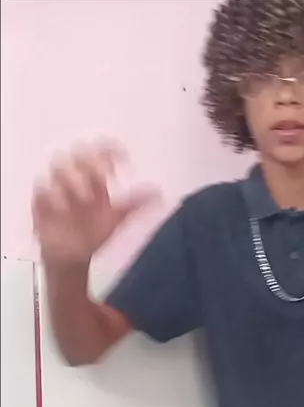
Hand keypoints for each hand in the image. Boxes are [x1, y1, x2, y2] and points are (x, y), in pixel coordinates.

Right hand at [32, 142, 157, 266]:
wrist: (72, 257)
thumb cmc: (92, 234)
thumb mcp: (116, 220)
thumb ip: (134, 205)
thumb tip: (158, 193)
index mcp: (95, 179)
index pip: (100, 153)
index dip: (110, 149)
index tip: (123, 156)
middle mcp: (77, 178)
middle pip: (80, 154)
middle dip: (91, 160)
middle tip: (103, 175)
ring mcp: (58, 188)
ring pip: (59, 165)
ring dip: (73, 176)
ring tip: (85, 196)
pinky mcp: (42, 203)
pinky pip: (41, 188)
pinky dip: (51, 193)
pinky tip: (63, 205)